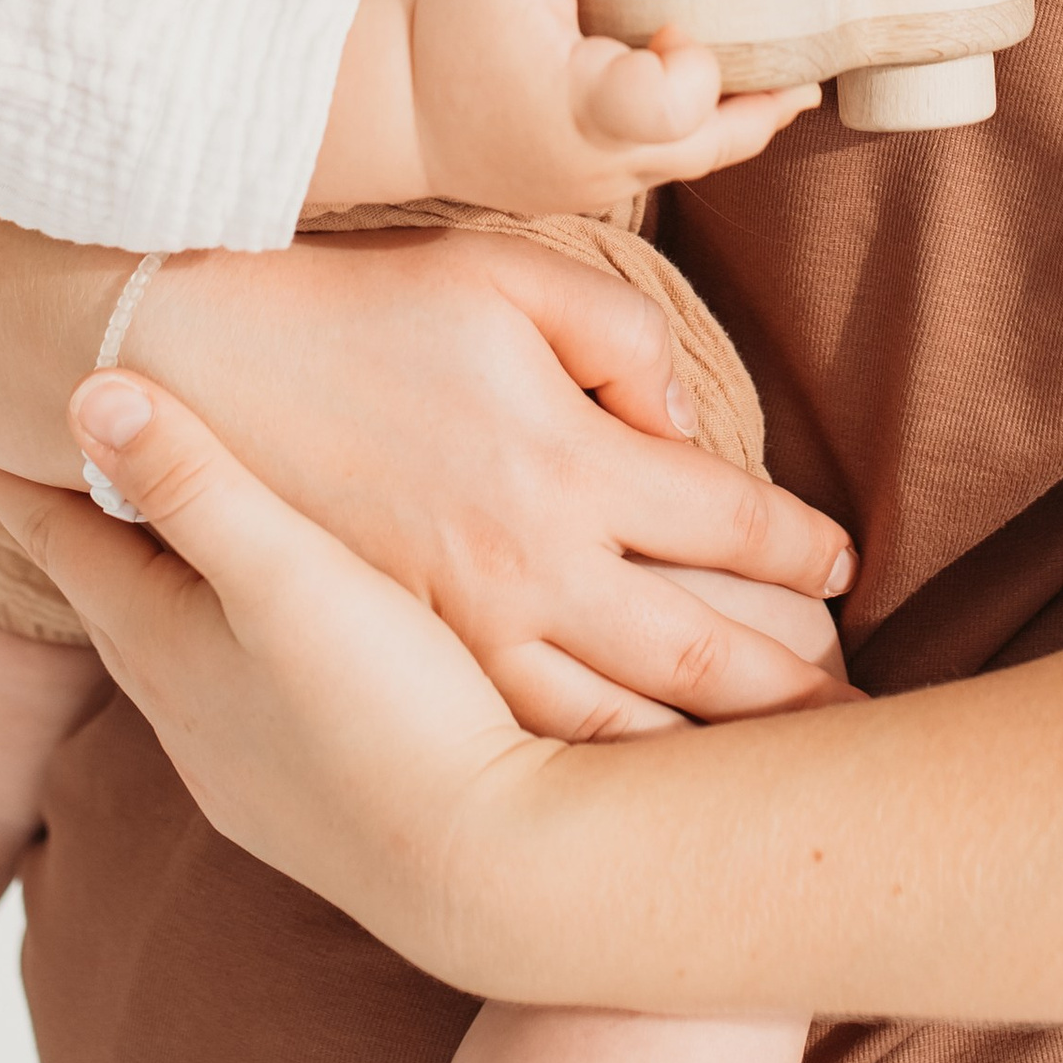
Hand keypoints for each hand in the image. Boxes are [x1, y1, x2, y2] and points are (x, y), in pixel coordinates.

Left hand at [0, 375, 555, 989]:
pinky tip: (257, 650)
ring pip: (170, 651)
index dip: (9, 485)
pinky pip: (228, 699)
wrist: (485, 868)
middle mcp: (182, 709)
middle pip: (105, 595)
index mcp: (164, 641)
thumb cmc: (389, 707)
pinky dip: (216, 646)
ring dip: (147, 590)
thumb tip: (88, 389)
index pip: (61, 542)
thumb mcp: (286, 574)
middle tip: (35, 473)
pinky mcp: (298, 798)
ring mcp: (237, 764)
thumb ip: (194, 481)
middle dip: (70, 529)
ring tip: (142, 546)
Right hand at [130, 224, 855, 735]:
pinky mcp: (410, 662)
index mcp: (565, 461)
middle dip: (789, 686)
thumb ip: (620, 333)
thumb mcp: (506, 273)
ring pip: (620, 720)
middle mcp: (529, 563)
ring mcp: (466, 630)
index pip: (729, 520)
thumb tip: (684, 426)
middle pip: (699, 648)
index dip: (802, 546)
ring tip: (777, 775)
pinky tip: (643, 789)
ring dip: (707, 750)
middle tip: (855, 716)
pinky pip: (527, 737)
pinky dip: (601, 770)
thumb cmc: (366, 310)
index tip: (843, 566)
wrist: (207, 371)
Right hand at [407, 0, 817, 211]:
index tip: (673, 26)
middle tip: (804, 78)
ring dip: (736, 123)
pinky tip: (705, 99)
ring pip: (692, 164)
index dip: (696, 68)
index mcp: (586, 107)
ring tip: (781, 86)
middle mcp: (602, 160)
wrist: (398, 114)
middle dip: (764, 110)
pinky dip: (689, 134)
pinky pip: (659, 168)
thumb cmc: (448, 41)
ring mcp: (598, 187)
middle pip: (713, 148)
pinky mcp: (588, 191)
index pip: (675, 108)